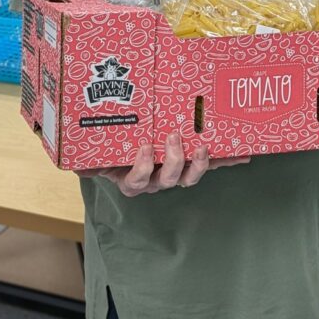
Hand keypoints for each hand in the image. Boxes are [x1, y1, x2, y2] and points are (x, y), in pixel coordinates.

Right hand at [76, 133, 250, 196]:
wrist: (128, 149)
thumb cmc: (113, 151)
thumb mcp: (98, 155)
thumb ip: (88, 159)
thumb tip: (74, 161)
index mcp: (133, 179)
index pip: (137, 181)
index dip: (142, 168)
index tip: (143, 148)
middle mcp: (156, 180)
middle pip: (168, 180)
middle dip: (173, 161)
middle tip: (173, 138)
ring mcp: (176, 172)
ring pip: (189, 176)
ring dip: (199, 162)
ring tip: (203, 145)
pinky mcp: (193, 162)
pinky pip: (211, 164)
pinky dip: (227, 160)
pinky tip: (244, 155)